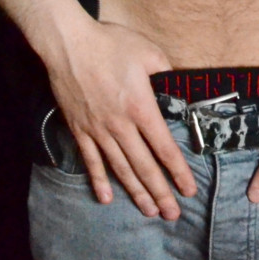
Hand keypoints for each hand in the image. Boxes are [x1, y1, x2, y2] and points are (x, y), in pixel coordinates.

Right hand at [43, 16, 196, 218]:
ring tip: (149, 211)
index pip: (164, 147)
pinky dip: (98, 181)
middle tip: (172, 215)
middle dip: (160, 192)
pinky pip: (91, 161)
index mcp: (141, 107)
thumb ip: (166, 70)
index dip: (178, 171)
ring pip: (120, 168)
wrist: (69, 44)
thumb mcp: (148, 51)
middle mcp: (121, 125)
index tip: (189, 190)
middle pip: (144, 166)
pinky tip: (106, 198)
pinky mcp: (80, 129)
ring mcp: (98, 130)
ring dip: (136, 192)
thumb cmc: (110, 44)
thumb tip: (179, 83)